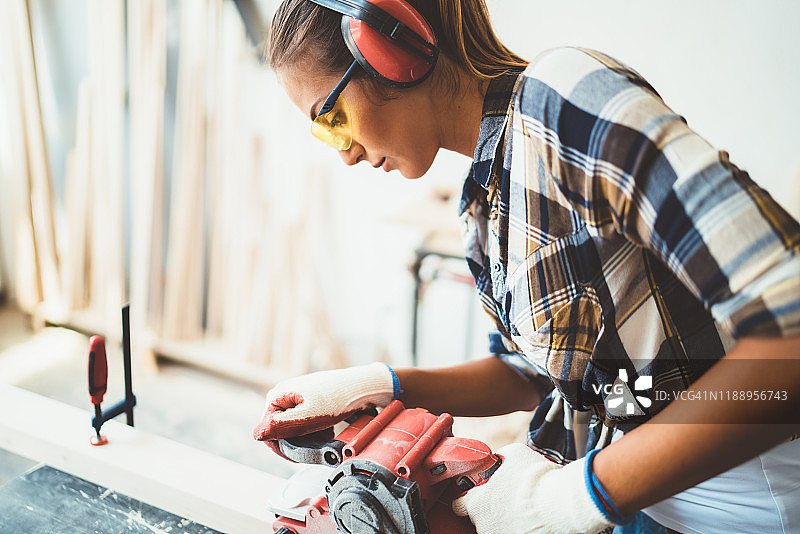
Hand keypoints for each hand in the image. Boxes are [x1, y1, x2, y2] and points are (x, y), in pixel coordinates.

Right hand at [252, 363, 396, 445]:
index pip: (266, 431)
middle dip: (297, 441)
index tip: (299, 456)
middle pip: (280, 429)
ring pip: (293, 426)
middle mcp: (284, 393)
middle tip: (316, 445)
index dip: (281, 447)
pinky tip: (326, 430)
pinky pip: (304, 420)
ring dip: (307, 436)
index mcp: (277, 395)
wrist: (362, 386)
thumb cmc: (337, 399)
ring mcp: (296, 395)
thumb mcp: (307, 417)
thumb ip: (281, 426)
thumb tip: (257, 434)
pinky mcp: (308, 399)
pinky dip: (314, 429)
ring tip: (324, 436)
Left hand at [452, 443, 613, 533]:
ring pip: (496, 527)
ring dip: (505, 519)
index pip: (459, 504)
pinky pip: (512, 531)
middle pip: (480, 517)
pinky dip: (519, 527)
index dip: (468, 496)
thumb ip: (499, 460)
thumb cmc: (535, 478)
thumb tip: (499, 461)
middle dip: (491, 506)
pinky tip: (530, 519)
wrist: (559, 503)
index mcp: (476, 503)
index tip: (478, 492)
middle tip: (507, 497)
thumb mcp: (512, 454)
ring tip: (522, 509)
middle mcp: (483, 525)